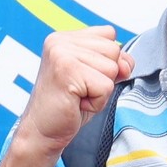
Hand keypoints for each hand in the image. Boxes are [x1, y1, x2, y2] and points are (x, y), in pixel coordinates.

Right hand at [13, 23, 133, 160]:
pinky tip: (76, 104)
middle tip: (79, 90)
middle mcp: (60, 41)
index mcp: (65, 38)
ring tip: (77, 97)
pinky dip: (97, 102)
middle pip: (114, 50)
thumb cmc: (67, 107)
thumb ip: (114, 63)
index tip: (83, 77)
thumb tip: (126, 64)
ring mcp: (61, 53)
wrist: (41, 132)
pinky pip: (105, 86)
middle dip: (104, 77)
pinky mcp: (66, 71)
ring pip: (112, 68)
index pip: (109, 34)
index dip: (106, 61)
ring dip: (100, 91)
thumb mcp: (96, 78)